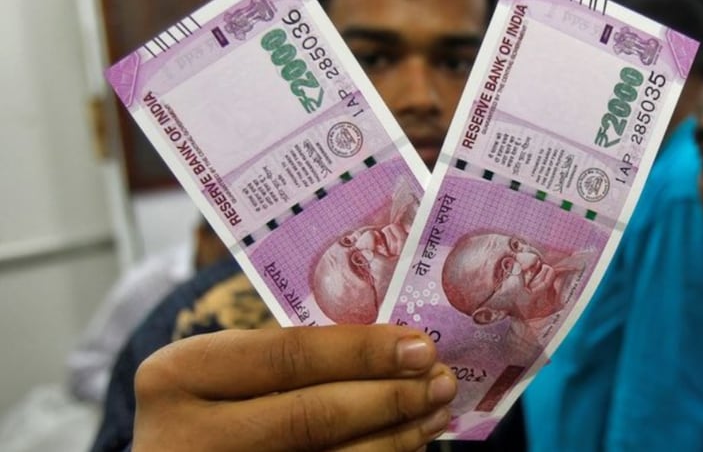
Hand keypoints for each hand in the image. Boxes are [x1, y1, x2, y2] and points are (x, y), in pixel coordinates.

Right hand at [132, 325, 455, 450]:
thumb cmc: (202, 403)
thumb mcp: (218, 369)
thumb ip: (282, 357)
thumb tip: (393, 347)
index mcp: (177, 375)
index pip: (287, 355)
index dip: (361, 350)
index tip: (419, 345)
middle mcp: (186, 437)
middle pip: (312, 415)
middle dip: (390, 396)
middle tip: (440, 380)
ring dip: (395, 437)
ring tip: (434, 413)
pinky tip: (405, 445)